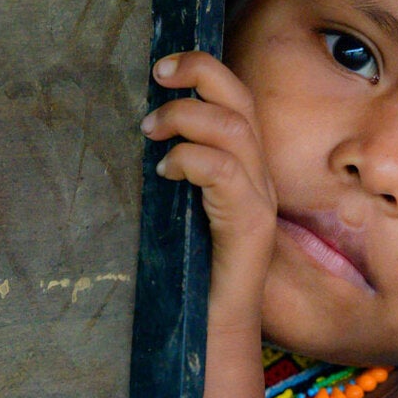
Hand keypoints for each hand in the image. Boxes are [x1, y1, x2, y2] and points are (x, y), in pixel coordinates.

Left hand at [141, 51, 275, 326]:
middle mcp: (259, 175)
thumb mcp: (175, 206)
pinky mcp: (251, 224)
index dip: (204, 71)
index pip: (237, 99)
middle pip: (241, 99)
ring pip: (234, 128)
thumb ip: (172, 169)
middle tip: (157, 74)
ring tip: (151, 130)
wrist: (209, 329)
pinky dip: (191, 159)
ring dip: (187, 117)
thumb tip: (138, 131)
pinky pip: (225, 172)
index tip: (161, 69)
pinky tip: (166, 169)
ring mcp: (259, 199)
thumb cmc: (187, 271)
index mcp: (244, 166)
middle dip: (200, 72)